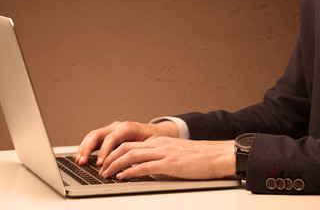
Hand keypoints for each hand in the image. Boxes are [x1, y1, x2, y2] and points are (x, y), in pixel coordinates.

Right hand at [73, 121, 178, 165]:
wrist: (157, 133)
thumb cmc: (156, 139)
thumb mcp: (152, 145)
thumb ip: (140, 152)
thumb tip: (131, 165)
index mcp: (128, 127)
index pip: (111, 138)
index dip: (104, 151)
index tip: (100, 163)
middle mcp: (118, 126)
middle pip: (97, 134)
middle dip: (88, 148)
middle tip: (82, 162)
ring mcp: (112, 130)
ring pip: (93, 136)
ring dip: (84, 148)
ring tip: (78, 160)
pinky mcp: (108, 135)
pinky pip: (94, 140)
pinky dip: (86, 148)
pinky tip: (80, 157)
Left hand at [101, 137, 235, 179]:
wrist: (218, 155)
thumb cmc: (201, 158)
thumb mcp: (177, 154)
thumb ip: (162, 158)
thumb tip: (150, 168)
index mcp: (160, 142)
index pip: (131, 145)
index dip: (115, 153)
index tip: (106, 162)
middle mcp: (159, 145)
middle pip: (126, 148)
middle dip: (110, 158)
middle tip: (100, 169)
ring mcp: (164, 153)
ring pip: (131, 155)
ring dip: (115, 165)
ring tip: (106, 174)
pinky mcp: (169, 163)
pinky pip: (144, 166)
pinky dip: (130, 171)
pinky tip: (122, 176)